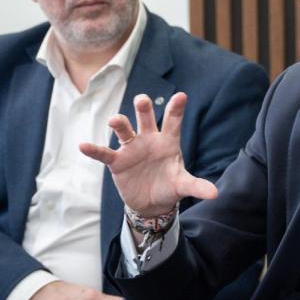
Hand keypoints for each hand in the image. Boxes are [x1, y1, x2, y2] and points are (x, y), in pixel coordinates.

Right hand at [80, 93, 217, 216]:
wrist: (152, 203)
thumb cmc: (169, 186)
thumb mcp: (183, 185)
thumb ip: (196, 186)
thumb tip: (215, 194)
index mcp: (168, 141)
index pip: (173, 121)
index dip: (176, 109)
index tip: (181, 96)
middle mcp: (149, 139)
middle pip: (145, 118)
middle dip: (143, 108)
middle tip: (142, 100)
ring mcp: (132, 148)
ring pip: (124, 130)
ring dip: (119, 124)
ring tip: (114, 121)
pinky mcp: (118, 162)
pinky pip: (104, 154)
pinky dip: (94, 150)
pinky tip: (83, 145)